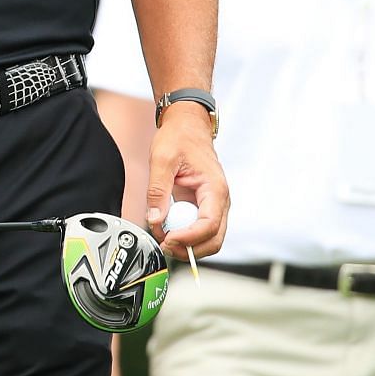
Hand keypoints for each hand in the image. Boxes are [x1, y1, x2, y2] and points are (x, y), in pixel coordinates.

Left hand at [149, 101, 228, 262]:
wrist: (187, 126)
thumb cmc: (179, 138)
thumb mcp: (162, 160)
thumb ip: (158, 190)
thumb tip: (155, 220)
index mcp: (215, 188)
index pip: (210, 225)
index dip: (189, 238)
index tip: (168, 240)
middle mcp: (220, 200)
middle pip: (214, 239)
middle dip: (190, 249)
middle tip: (165, 246)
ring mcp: (214, 205)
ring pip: (209, 238)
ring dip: (188, 245)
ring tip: (163, 239)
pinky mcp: (204, 207)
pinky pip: (199, 229)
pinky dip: (185, 235)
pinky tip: (167, 230)